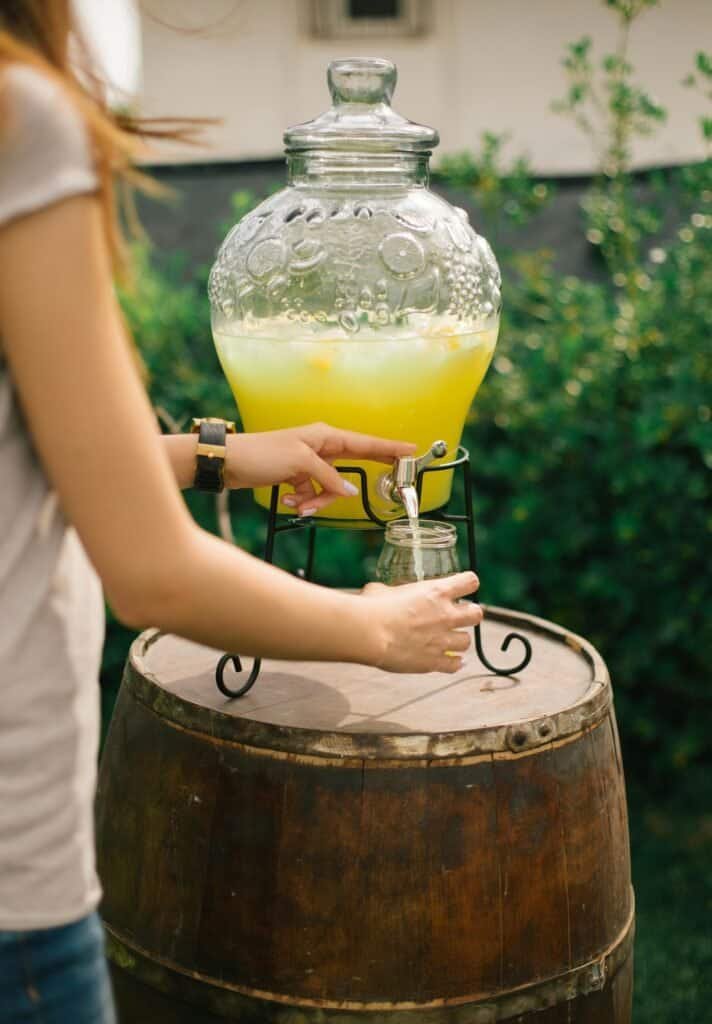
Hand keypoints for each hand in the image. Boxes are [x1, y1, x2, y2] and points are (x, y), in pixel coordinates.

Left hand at [225, 422, 415, 513]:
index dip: (389, 448)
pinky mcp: (297, 476)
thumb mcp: (300, 464)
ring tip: (301, 505)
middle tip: (389, 481)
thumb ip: (329, 478)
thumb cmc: (263, 454)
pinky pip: (313, 493)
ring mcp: (309, 463)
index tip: (411, 450)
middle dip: (356, 481)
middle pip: (351, 464)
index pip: (365, 442)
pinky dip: (305, 500)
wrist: (230, 463)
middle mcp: (320, 447)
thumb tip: (349, 492)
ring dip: (319, 500)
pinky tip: (291, 501)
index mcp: (325, 436)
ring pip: (330, 487)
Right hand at [361, 572, 482, 673]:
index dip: (468, 584)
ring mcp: (442, 640)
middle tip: (459, 616)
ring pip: (467, 641)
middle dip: (470, 614)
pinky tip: (448, 661)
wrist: (369, 634)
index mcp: (436, 592)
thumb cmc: (373, 608)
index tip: (464, 587)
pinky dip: (453, 663)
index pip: (469, 582)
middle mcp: (445, 615)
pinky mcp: (434, 661)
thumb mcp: (384, 590)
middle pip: (476, 614)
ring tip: (448, 640)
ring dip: (458, 640)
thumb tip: (383, 594)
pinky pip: (455, 665)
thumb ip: (393, 592)